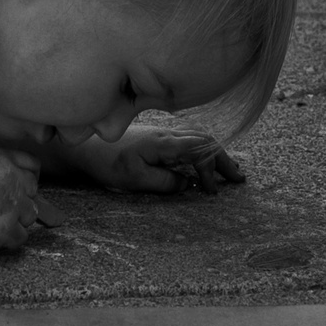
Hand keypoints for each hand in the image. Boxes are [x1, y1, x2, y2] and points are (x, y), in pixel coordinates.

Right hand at [0, 147, 65, 249]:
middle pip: (33, 191)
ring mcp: (15, 206)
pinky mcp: (9, 229)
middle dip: (21, 198)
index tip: (25, 184)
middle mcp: (15, 180)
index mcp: (4, 160)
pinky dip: (10, 238)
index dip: (29, 175)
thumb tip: (2, 173)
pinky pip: (21, 237)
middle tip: (2, 206)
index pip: (32, 165)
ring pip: (30, 215)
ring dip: (17, 219)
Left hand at [69, 124, 245, 194]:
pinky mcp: (158, 137)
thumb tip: (187, 185)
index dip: (211, 170)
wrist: (86, 148)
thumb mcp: (134, 179)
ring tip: (229, 171)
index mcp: (163, 143)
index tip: (212, 191)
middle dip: (224, 160)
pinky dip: (203, 149)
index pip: (200, 151)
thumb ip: (163, 182)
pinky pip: (189, 138)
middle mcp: (167, 134)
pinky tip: (206, 161)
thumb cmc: (106, 163)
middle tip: (238, 179)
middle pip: (205, 141)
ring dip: (216, 153)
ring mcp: (163, 133)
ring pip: (199, 138)